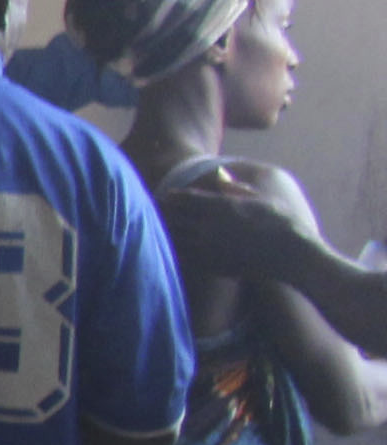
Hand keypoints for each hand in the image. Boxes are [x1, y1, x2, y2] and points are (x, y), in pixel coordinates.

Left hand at [163, 179, 345, 288]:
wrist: (292, 255)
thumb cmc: (282, 222)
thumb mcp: (260, 198)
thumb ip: (236, 189)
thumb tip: (221, 179)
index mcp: (221, 206)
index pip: (185, 198)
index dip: (172, 196)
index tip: (165, 195)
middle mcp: (210, 226)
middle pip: (173, 217)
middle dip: (163, 212)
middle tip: (152, 209)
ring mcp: (208, 247)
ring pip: (174, 237)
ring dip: (165, 231)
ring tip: (155, 227)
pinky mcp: (211, 265)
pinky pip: (184, 256)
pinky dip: (174, 250)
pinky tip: (171, 248)